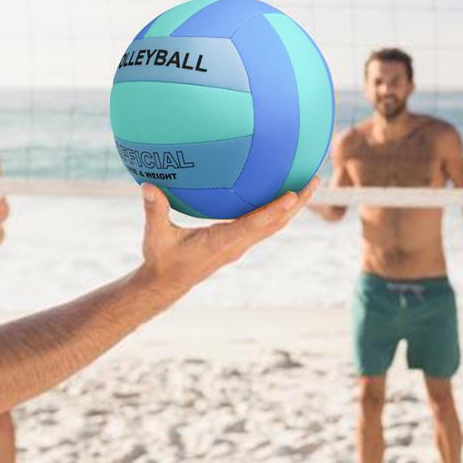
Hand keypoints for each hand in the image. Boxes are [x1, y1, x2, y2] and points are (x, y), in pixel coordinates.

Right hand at [140, 179, 317, 294]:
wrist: (166, 283)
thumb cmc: (161, 259)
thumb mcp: (155, 235)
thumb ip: (154, 210)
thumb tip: (147, 186)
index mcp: (221, 242)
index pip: (253, 224)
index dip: (274, 210)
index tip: (294, 195)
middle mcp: (236, 245)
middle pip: (275, 224)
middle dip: (298, 204)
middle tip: (315, 179)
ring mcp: (239, 245)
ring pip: (273, 226)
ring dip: (293, 207)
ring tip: (309, 185)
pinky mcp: (237, 244)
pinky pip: (264, 225)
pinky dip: (277, 211)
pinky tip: (281, 195)